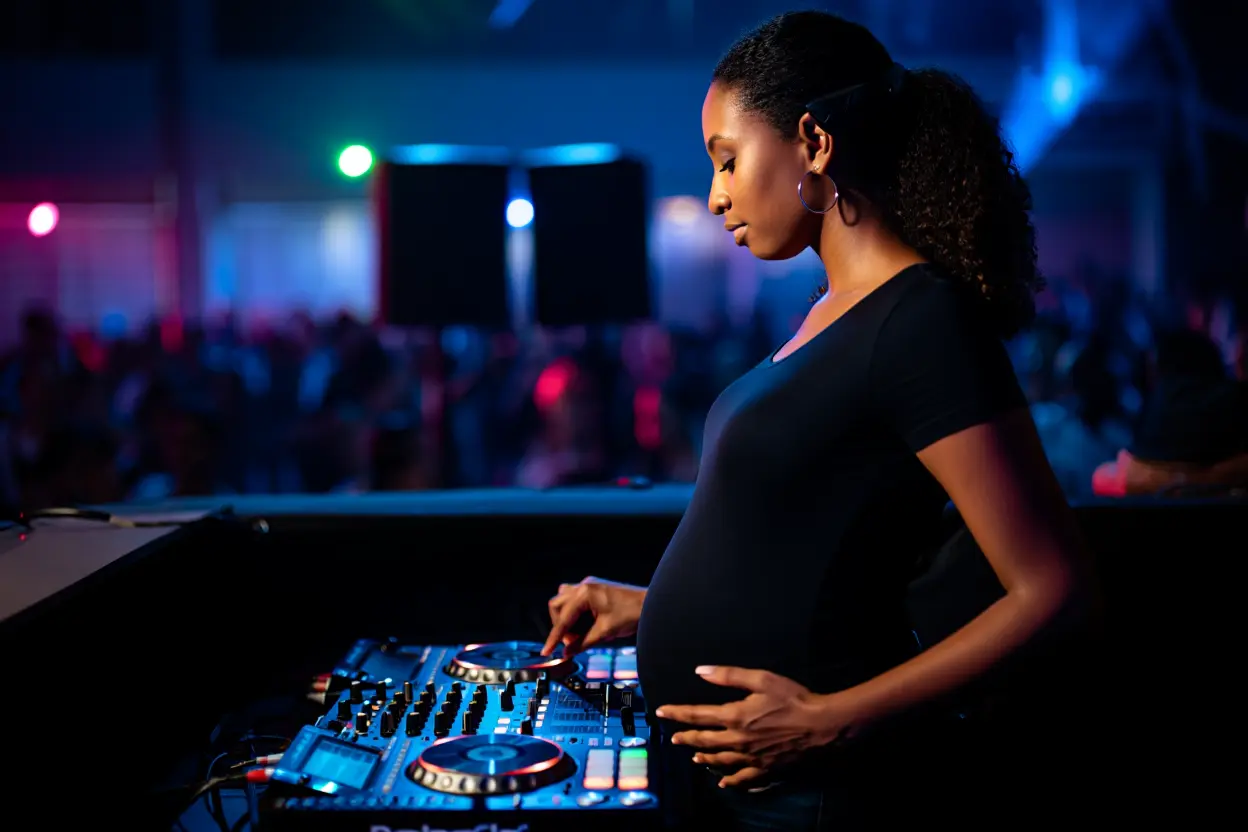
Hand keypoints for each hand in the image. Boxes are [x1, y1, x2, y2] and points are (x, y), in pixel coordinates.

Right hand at [541, 576, 645, 657]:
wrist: (651, 604)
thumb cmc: (632, 614)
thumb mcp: (605, 632)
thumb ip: (582, 643)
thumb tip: (566, 652)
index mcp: (585, 593)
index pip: (563, 618)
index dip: (554, 637)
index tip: (547, 650)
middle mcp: (584, 586)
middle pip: (557, 606)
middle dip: (561, 626)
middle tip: (571, 642)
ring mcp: (589, 585)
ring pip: (564, 601)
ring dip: (566, 618)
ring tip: (578, 634)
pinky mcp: (595, 589)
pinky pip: (575, 599)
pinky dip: (575, 613)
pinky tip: (584, 624)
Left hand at [656, 666, 856, 788]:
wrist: (823, 727)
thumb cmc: (793, 699)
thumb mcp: (762, 679)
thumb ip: (729, 675)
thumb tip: (699, 671)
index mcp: (734, 716)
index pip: (697, 715)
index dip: (677, 713)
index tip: (661, 712)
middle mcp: (738, 741)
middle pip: (704, 741)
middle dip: (686, 738)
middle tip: (673, 738)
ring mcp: (751, 758)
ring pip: (720, 761)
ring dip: (704, 758)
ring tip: (694, 757)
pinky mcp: (766, 770)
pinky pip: (743, 779)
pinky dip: (730, 781)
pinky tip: (723, 783)